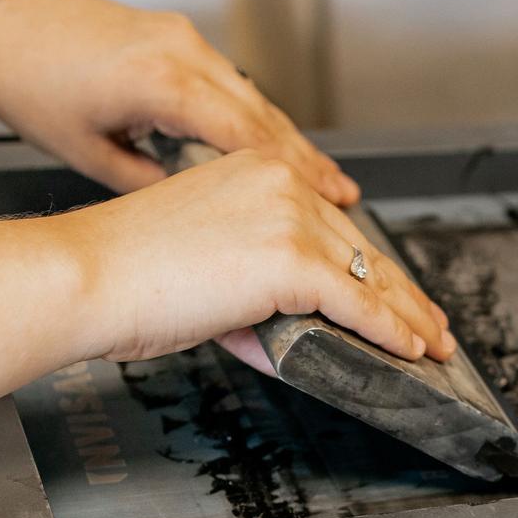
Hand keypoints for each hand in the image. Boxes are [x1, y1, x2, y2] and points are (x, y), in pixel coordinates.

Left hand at [0, 0, 358, 203]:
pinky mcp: (176, 36)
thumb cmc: (27, 84)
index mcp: (162, 82)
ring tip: (327, 185)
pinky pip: (233, 86)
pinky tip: (276, 150)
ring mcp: (183, 39)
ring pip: (255, 99)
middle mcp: (183, 52)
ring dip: (291, 143)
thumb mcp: (87, 154)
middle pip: (267, 115)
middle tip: (348, 200)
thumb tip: (189, 208)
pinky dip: (259, 121)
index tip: (330, 207)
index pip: (250, 135)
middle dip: (311, 164)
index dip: (297, 176)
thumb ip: (148, 182)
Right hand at [54, 147, 456, 369]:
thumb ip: (253, 288)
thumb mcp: (203, 263)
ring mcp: (288, 218)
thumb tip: (289, 326)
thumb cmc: (123, 273)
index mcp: (255, 169)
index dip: (371, 261)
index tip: (397, 286)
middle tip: (429, 322)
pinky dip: (388, 329)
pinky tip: (408, 348)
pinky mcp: (291, 261)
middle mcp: (278, 183)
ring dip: (406, 316)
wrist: (87, 276)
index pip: (330, 221)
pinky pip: (356, 302)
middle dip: (400, 291)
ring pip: (368, 274)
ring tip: (431, 344)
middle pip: (359, 246)